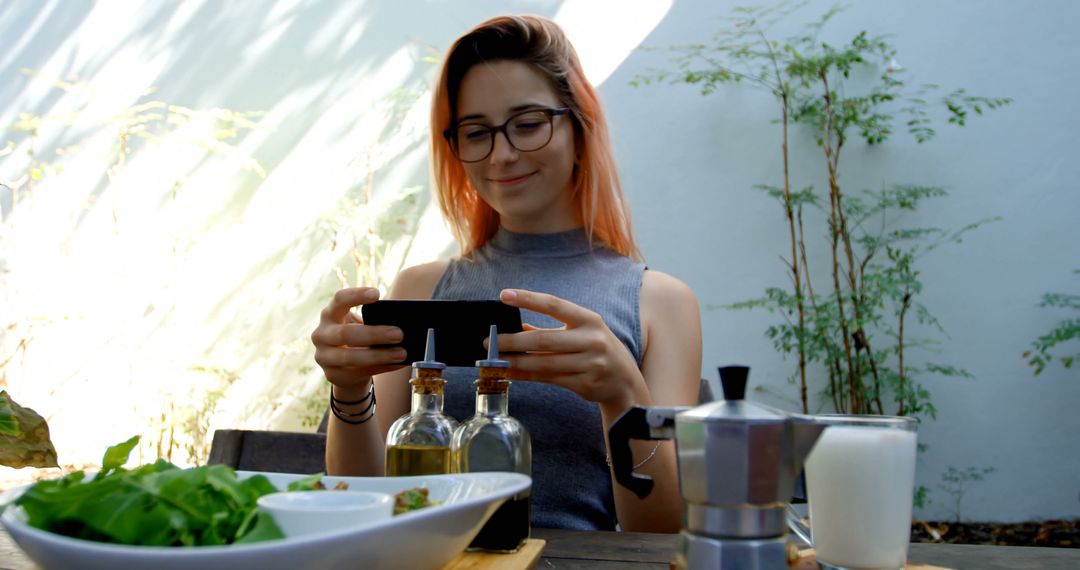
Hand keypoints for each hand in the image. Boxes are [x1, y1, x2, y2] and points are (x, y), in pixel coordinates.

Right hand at [311, 287, 407, 390]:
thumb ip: (374, 321)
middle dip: (374, 334)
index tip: (377, 294)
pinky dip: (381, 367)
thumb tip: (403, 324)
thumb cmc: (357, 337)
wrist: (343, 366)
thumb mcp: (359, 324)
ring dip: (379, 356)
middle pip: (346, 333)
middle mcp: (322, 334)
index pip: (339, 300)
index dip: (356, 296)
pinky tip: (397, 364)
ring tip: (401, 353)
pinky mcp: (332, 374)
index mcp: (330, 314)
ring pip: (350, 357)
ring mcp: (324, 356)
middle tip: (399, 334)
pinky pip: (358, 372)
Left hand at [493, 289, 646, 410]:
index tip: (504, 295)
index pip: (554, 304)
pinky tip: (512, 373)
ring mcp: (590, 364)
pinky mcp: (585, 384)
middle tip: (490, 342)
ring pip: (544, 363)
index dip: (528, 299)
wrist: (624, 381)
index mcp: (589, 320)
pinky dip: (527, 376)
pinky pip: (549, 379)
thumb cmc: (597, 350)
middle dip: (513, 341)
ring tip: (496, 360)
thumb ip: (553, 328)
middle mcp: (592, 340)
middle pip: (544, 339)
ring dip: (516, 362)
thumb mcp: (582, 332)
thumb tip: (517, 326)